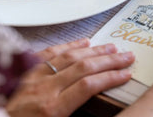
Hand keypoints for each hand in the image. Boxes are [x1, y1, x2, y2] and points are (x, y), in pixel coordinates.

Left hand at [6, 38, 134, 116]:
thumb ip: (69, 114)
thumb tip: (87, 97)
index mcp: (52, 109)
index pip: (88, 86)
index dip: (110, 77)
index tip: (125, 73)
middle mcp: (45, 87)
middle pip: (83, 67)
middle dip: (108, 60)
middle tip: (126, 55)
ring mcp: (35, 75)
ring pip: (69, 56)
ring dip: (93, 50)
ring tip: (110, 47)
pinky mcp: (26, 67)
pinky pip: (50, 52)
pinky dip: (69, 45)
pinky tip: (82, 42)